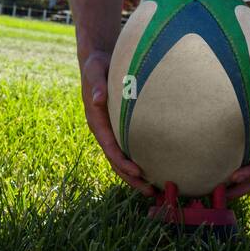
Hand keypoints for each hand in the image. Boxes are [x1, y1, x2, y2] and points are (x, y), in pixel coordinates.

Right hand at [80, 50, 155, 197]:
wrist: (98, 58)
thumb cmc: (98, 64)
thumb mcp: (95, 70)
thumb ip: (96, 84)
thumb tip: (96, 98)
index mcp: (96, 119)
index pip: (109, 146)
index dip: (122, 161)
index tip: (138, 171)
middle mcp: (103, 129)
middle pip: (116, 160)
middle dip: (132, 178)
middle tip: (150, 192)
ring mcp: (111, 130)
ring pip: (122, 159)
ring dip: (136, 176)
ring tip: (154, 191)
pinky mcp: (120, 127)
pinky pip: (128, 148)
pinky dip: (139, 162)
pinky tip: (154, 170)